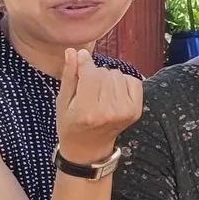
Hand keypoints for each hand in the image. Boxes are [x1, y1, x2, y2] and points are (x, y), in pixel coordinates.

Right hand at [55, 48, 140, 162]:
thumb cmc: (71, 124)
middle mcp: (108, 111)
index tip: (81, 56)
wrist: (88, 148)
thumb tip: (73, 51)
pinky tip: (113, 93)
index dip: (84, 61)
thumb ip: (69, 75)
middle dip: (94, 74)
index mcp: (87, 110)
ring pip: (118, 74)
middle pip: (104, 72)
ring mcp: (125, 111)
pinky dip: (123, 82)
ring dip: (108, 78)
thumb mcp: (62, 101)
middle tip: (87, 88)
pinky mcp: (136, 110)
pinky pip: (133, 81)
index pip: (90, 73)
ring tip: (99, 93)